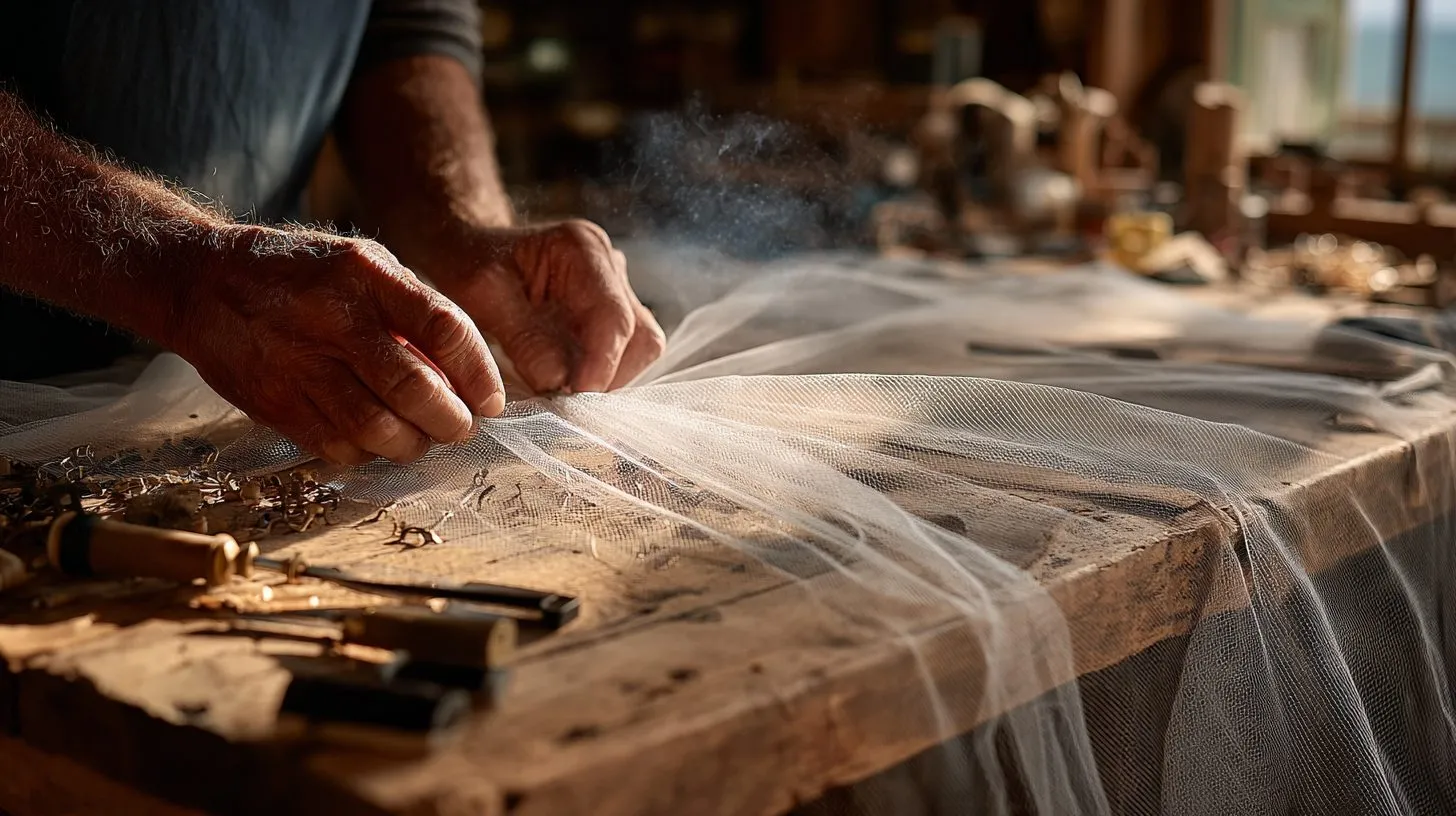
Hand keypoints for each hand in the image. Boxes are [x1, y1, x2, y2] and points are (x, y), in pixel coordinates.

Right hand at [169, 225, 504, 464]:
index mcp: (365, 276)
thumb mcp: (362, 265)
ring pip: (377, 428)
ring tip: (423, 437)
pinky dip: (369, 453)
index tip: (491, 399)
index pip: (444, 328)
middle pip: (414, 388)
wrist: (201, 282)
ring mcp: (300, 365)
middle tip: (462, 426)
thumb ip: (413, 310)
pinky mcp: (275, 403)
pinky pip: (338, 446)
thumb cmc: (300, 273)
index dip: (478, 373)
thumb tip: (465, 373)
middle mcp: (333, 319)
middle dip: (452, 420)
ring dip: (414, 444)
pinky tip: (376, 440)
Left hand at [426, 220, 664, 392]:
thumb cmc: (470, 260)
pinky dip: (601, 373)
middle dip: (608, 375)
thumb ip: (521, 336)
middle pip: (640, 336)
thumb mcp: (481, 293)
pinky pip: (625, 353)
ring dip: (608, 377)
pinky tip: (567, 378)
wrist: (468, 244)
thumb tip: (556, 381)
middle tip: (564, 399)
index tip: (573, 397)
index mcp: (582, 249)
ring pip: (641, 348)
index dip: (601, 364)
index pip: (613, 316)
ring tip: (563, 389)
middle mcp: (610, 266)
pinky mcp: (610, 312)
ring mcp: (616, 289)